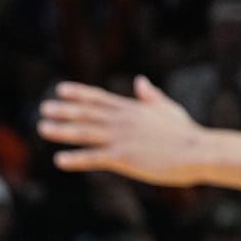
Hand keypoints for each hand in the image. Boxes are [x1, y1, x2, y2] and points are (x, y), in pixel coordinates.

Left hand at [39, 76, 205, 185]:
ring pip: (85, 133)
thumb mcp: (167, 109)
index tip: (60, 89)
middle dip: (64, 110)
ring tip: (42, 128)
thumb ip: (150, 96)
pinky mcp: (124, 158)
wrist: (198, 151)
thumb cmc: (185, 133)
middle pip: (88, 113)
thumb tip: (140, 81)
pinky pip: (94, 158)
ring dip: (62, 131)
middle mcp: (123, 121)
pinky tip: (59, 159)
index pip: (100, 98)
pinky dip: (76, 158)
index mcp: (132, 109)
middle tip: (44, 108)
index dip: (79, 94)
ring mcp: (122, 139)